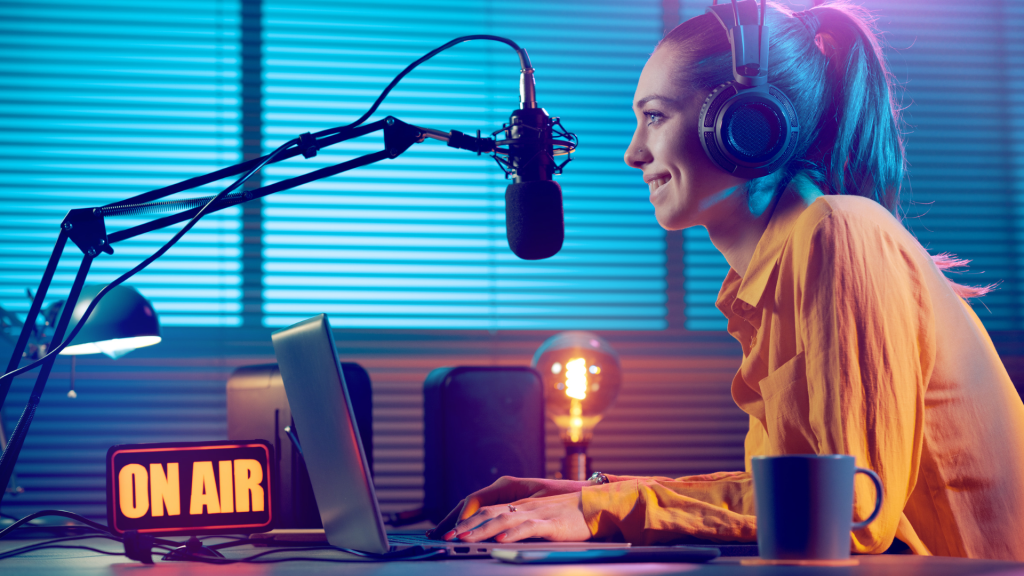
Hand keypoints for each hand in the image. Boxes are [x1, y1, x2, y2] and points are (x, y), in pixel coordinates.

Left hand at [450, 492, 590, 542]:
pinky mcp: (551, 524)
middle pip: (488, 513)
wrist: (599, 506)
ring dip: (481, 530)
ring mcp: (537, 514)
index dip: (467, 520)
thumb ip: (522, 524)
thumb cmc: (572, 515)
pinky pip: (528, 528)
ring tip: (464, 539)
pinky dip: (512, 534)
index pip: (487, 510)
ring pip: (503, 520)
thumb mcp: (542, 518)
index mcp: (521, 505)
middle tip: (445, 538)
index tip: (449, 533)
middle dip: (465, 526)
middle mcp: (525, 506)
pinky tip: (500, 541)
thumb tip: (500, 536)